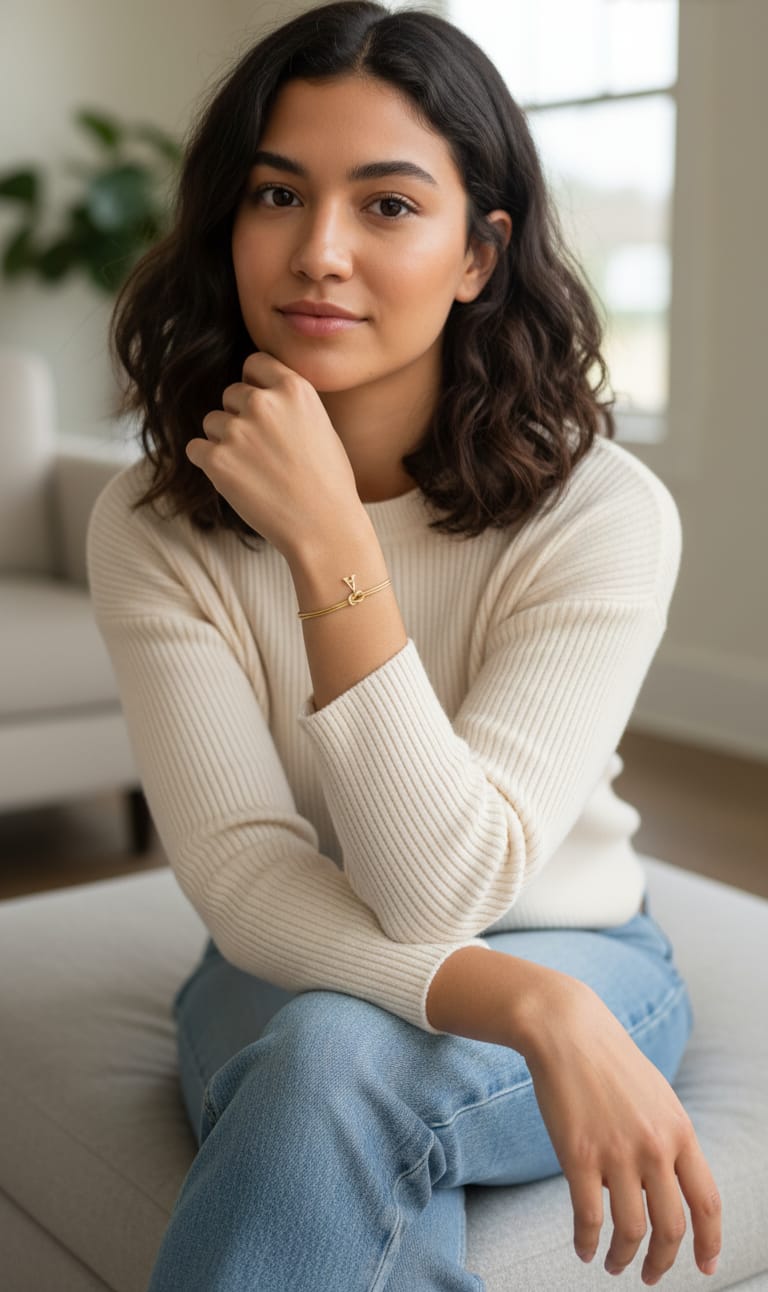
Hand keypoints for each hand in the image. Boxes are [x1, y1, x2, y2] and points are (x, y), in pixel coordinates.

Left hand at [186, 352, 363, 558]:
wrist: (324, 527)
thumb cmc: (329, 483)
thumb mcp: (321, 426)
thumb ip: (289, 404)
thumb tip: (260, 393)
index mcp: (294, 389)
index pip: (254, 364)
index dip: (254, 385)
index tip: (260, 408)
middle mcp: (264, 403)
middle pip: (231, 394)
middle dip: (240, 418)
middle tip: (263, 452)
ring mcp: (238, 430)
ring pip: (212, 422)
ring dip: (224, 442)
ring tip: (254, 470)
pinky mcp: (217, 460)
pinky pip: (196, 449)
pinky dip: (209, 463)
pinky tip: (235, 480)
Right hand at [521, 976, 721, 1284]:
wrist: (566, 1029)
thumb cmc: (608, 1061)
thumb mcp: (656, 1097)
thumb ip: (668, 1139)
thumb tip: (666, 1188)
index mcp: (680, 1130)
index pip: (707, 1202)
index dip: (709, 1242)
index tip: (705, 1266)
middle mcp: (654, 1145)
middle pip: (671, 1226)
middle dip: (662, 1262)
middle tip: (648, 1274)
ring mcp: (616, 1152)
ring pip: (630, 1230)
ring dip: (623, 1258)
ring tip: (614, 1264)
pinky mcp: (578, 1155)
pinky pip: (588, 1218)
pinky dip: (588, 1243)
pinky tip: (584, 1249)